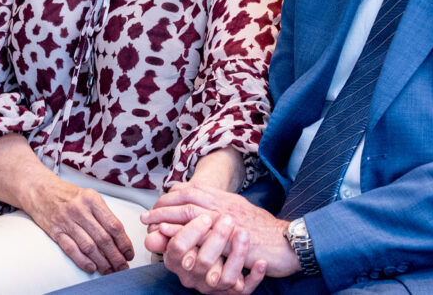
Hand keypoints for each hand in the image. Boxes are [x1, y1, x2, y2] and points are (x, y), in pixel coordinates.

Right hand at [25, 178, 134, 274]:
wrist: (40, 191)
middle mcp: (80, 210)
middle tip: (123, 267)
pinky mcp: (55, 231)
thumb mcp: (89, 196)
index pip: (114, 225)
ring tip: (110, 271)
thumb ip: (103, 213)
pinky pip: (71, 249)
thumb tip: (119, 237)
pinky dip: (83, 261)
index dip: (124, 242)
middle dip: (115, 256)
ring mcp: (67, 221)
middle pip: (103, 238)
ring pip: (89, 246)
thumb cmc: (68, 194)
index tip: (129, 253)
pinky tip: (92, 268)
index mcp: (93, 200)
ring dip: (102, 262)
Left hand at [142, 183, 299, 277]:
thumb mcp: (241, 214)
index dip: (172, 195)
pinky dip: (182, 231)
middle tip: (146, 215)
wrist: (286, 242)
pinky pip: (201, 232)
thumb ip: (220, 212)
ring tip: (151, 223)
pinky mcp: (229, 238)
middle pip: (187, 197)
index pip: (193, 189)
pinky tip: (169, 235)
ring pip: (191, 211)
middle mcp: (224, 205)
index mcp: (226, 199)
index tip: (158, 203)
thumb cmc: (265, 231)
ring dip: (167, 216)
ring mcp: (226, 220)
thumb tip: (203, 212)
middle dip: (163, 205)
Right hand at [157, 213, 267, 293]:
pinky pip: (245, 289)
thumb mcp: (182, 242)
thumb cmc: (201, 248)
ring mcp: (216, 287)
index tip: (204, 216)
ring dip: (237, 254)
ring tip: (243, 233)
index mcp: (180, 264)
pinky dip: (254, 277)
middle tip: (228, 218)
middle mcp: (195, 278)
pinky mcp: (235, 293)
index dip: (190, 233)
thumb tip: (152, 228)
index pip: (178, 249)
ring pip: (226, 277)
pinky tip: (262, 264)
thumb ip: (170, 234)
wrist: (229, 266)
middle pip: (202, 262)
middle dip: (216, 239)